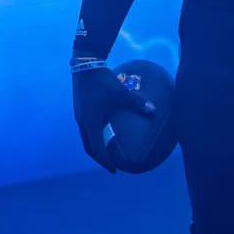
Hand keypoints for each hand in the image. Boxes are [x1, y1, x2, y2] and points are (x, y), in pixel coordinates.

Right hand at [72, 58, 153, 172]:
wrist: (85, 64)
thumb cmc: (104, 80)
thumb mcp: (122, 92)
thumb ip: (137, 103)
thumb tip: (154, 111)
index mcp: (91, 122)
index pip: (98, 148)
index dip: (106, 160)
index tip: (114, 169)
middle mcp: (83, 121)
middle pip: (89, 146)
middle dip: (99, 157)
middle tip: (111, 165)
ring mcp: (79, 115)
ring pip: (86, 137)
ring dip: (95, 146)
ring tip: (106, 151)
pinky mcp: (80, 108)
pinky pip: (86, 127)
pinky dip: (93, 134)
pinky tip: (103, 130)